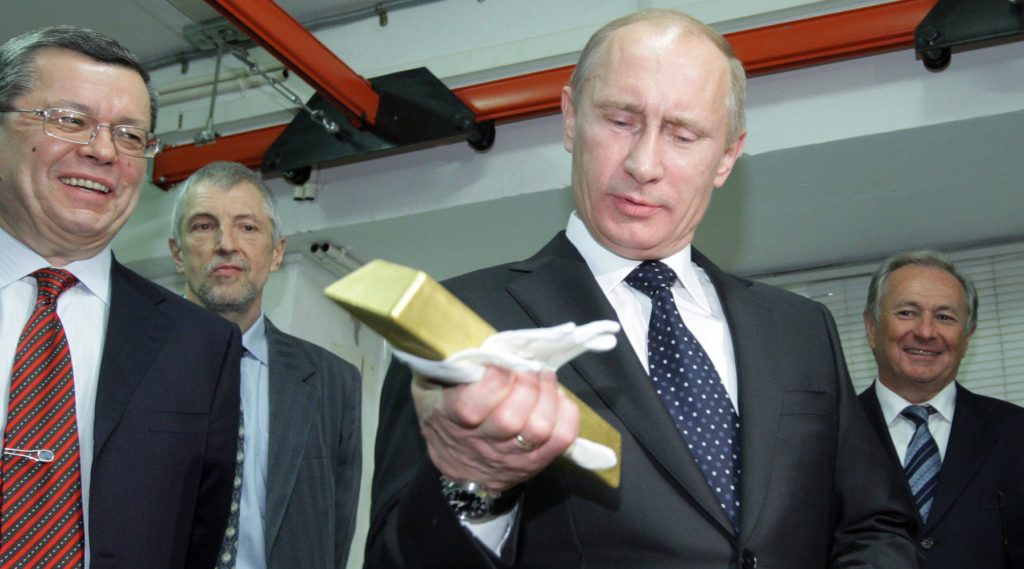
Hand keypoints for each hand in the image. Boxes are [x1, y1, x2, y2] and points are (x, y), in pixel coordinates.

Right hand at [412, 365, 578, 491]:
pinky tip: (557, 398)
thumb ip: (440, 367)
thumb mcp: (427, 390)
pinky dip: (566, 414)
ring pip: (538, 429)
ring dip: (548, 396)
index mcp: (451, 419)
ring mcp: (511, 455)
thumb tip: (459, 339)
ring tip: (544, 377)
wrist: (460, 471)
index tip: (502, 363)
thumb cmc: (445, 420)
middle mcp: (482, 441)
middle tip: (529, 367)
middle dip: (526, 384)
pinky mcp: (535, 461)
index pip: (472, 407)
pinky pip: (561, 439)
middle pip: (511, 418)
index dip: (494, 381)